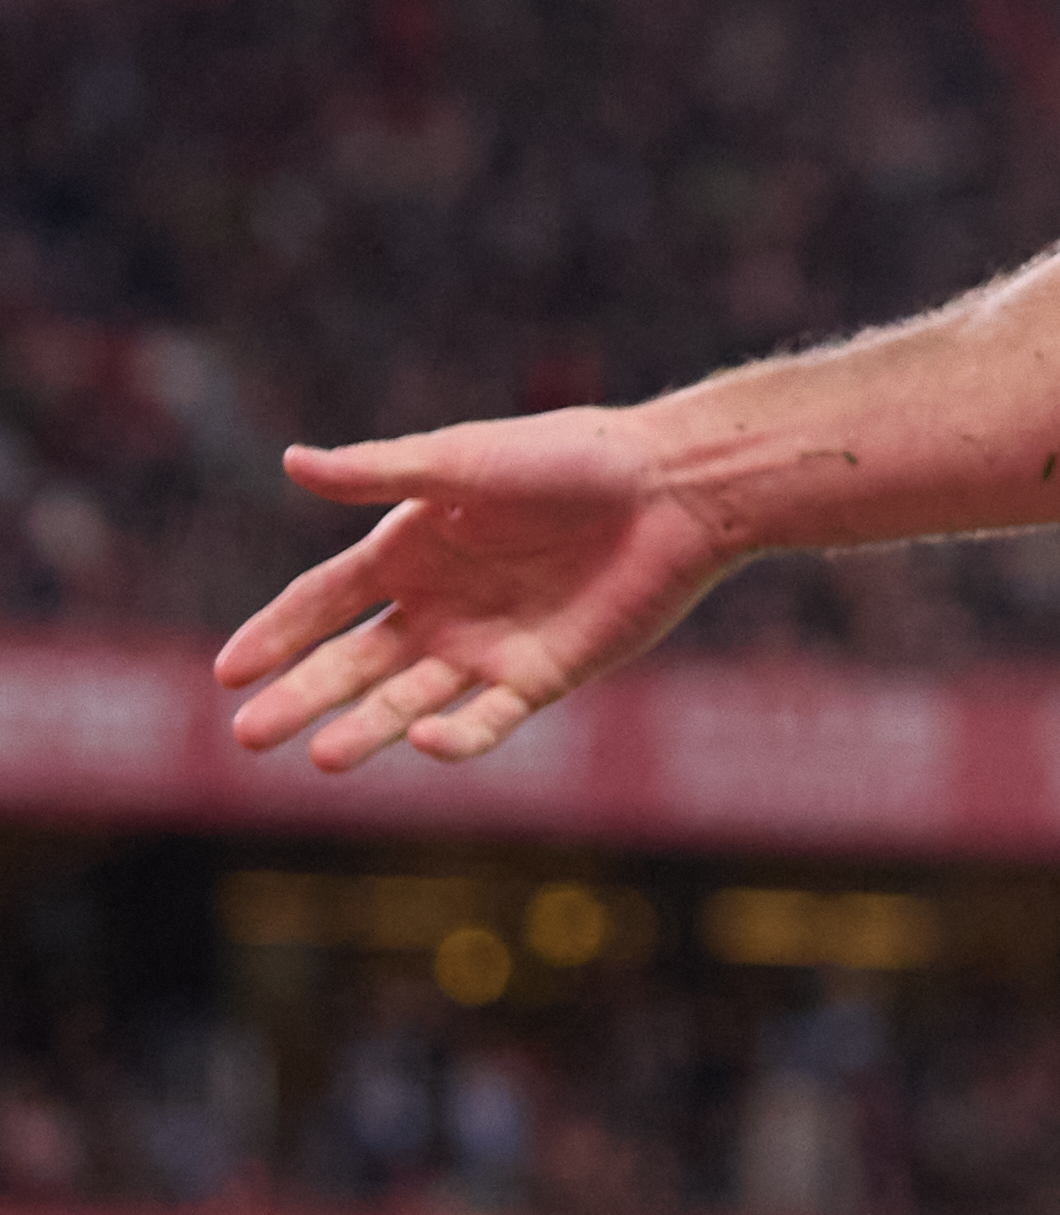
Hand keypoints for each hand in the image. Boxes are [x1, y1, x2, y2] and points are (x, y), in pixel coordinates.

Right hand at [212, 410, 747, 772]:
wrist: (677, 488)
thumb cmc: (571, 458)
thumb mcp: (465, 461)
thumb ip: (379, 473)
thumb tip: (289, 461)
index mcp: (412, 548)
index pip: (324, 602)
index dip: (275, 634)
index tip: (227, 672)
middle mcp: (440, 605)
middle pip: (353, 662)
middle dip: (300, 697)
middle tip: (248, 736)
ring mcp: (487, 645)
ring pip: (408, 702)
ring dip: (364, 729)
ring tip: (321, 756)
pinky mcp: (543, 676)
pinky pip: (487, 720)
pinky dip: (457, 737)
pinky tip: (425, 738)